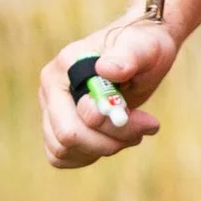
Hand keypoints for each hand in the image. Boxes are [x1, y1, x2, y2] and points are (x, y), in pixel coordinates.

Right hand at [38, 11, 180, 167]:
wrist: (142, 50)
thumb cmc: (144, 44)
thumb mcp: (145, 46)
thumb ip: (128, 56)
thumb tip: (105, 69)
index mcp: (63, 69)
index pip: (74, 119)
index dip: (111, 127)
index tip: (150, 121)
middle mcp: (50, 90)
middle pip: (66, 139)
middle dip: (109, 142)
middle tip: (144, 130)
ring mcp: (51, 109)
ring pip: (64, 151)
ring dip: (103, 148)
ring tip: (133, 132)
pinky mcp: (58, 124)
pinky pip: (62, 156)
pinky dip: (90, 154)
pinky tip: (116, 139)